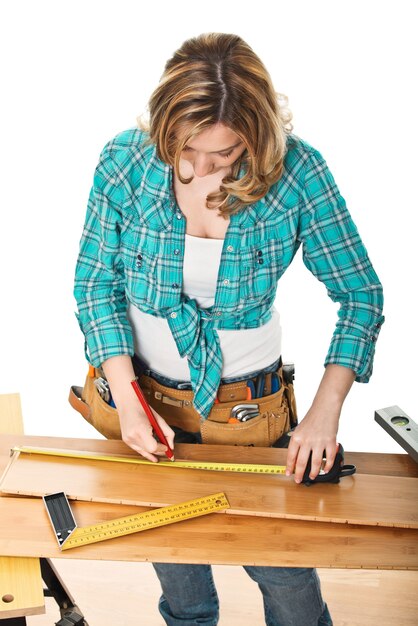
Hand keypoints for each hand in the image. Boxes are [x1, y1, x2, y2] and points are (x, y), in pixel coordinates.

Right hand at [118, 404, 174, 461]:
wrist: (127, 403)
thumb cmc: (143, 408)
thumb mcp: (158, 419)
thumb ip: (168, 433)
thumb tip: (171, 446)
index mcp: (140, 429)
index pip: (153, 447)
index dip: (161, 448)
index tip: (166, 446)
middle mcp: (132, 436)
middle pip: (149, 450)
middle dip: (159, 450)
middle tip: (166, 449)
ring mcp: (128, 439)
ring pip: (144, 452)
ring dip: (153, 452)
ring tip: (161, 454)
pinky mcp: (126, 440)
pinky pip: (138, 449)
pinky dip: (146, 451)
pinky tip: (153, 457)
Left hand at [286, 364, 354, 482]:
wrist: (325, 408)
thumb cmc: (313, 417)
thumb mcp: (300, 429)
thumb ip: (298, 443)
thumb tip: (296, 458)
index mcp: (297, 437)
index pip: (291, 456)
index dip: (289, 467)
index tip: (288, 473)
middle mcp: (306, 441)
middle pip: (301, 462)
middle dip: (299, 474)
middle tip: (298, 480)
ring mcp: (319, 443)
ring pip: (315, 464)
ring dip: (313, 473)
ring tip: (311, 477)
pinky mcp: (330, 443)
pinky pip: (329, 459)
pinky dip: (327, 466)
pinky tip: (325, 470)